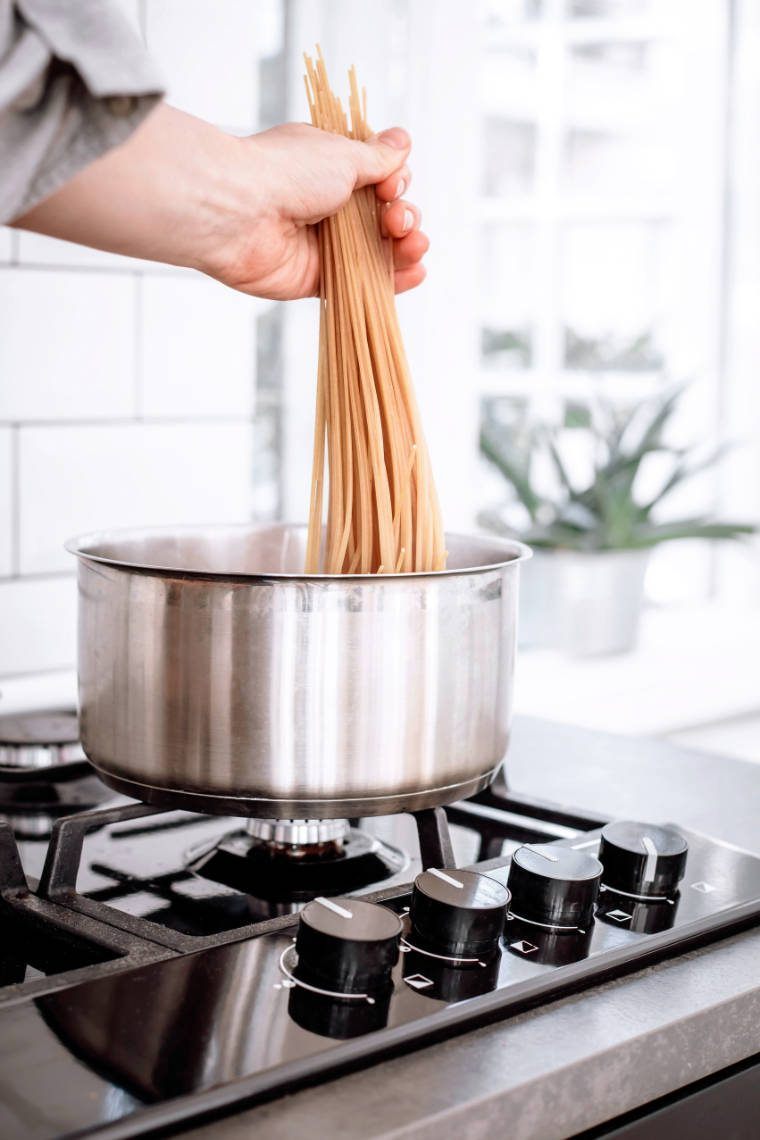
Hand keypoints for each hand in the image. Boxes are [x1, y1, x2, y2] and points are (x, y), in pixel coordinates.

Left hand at [209, 122, 428, 300]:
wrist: (238, 211)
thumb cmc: (285, 172)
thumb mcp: (342, 154)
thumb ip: (377, 158)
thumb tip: (402, 142)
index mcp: (331, 167)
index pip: (380, 178)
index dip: (396, 182)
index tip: (391, 185)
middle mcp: (328, 204)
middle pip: (384, 215)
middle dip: (403, 216)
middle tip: (395, 218)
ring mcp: (323, 243)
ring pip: (377, 250)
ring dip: (405, 247)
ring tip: (415, 245)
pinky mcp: (316, 277)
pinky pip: (360, 282)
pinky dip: (391, 280)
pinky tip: (415, 273)